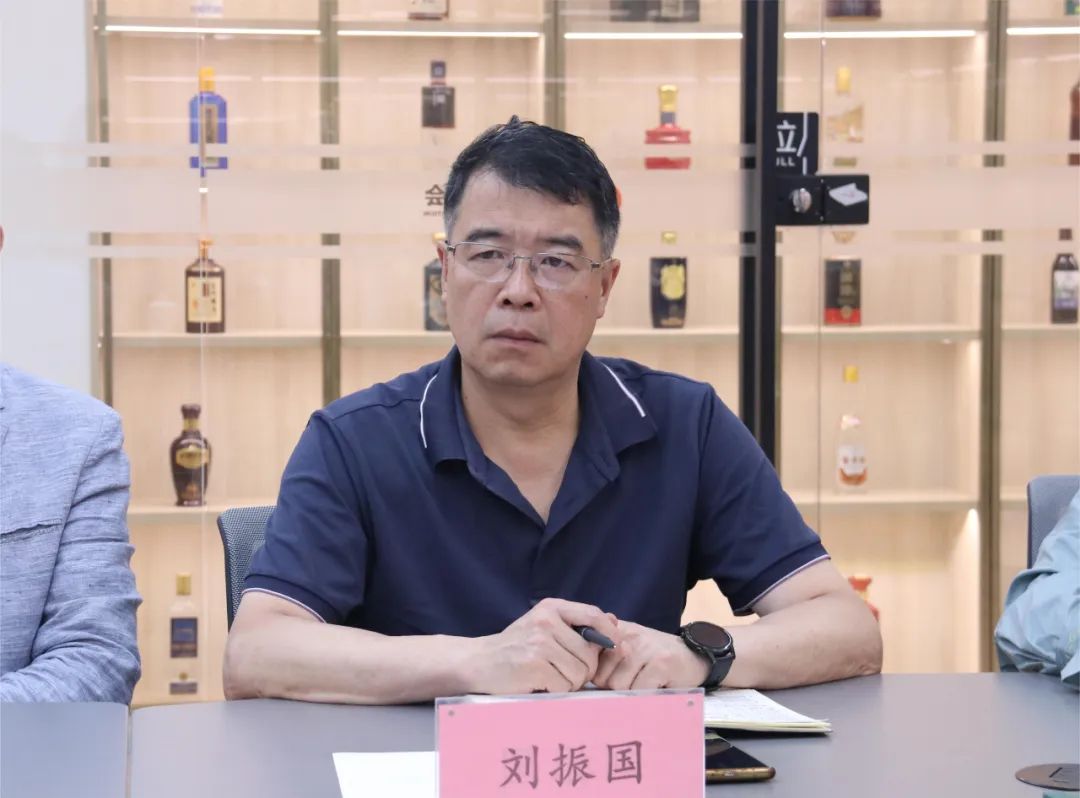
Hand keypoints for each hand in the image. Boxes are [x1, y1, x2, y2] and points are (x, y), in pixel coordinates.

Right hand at [464, 599, 621, 695]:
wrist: (478, 662)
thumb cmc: (516, 647)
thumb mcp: (544, 626)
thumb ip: (576, 625)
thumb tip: (614, 623)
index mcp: (551, 607)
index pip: (594, 614)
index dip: (610, 634)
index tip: (614, 648)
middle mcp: (546, 621)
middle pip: (590, 652)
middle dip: (584, 669)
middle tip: (563, 671)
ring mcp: (539, 643)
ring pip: (580, 672)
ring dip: (569, 682)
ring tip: (549, 676)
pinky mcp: (533, 665)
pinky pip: (564, 685)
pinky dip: (555, 690)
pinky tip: (539, 683)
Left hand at [593, 621, 708, 690]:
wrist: (694, 655)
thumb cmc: (655, 658)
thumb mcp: (629, 649)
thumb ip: (606, 657)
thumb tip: (581, 672)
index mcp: (616, 631)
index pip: (590, 658)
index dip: (596, 677)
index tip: (607, 682)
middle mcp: (628, 636)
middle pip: (602, 677)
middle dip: (613, 689)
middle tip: (631, 684)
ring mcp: (645, 648)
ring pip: (619, 686)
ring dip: (631, 694)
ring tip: (644, 685)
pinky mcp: (661, 663)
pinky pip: (640, 690)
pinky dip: (646, 696)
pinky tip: (656, 688)